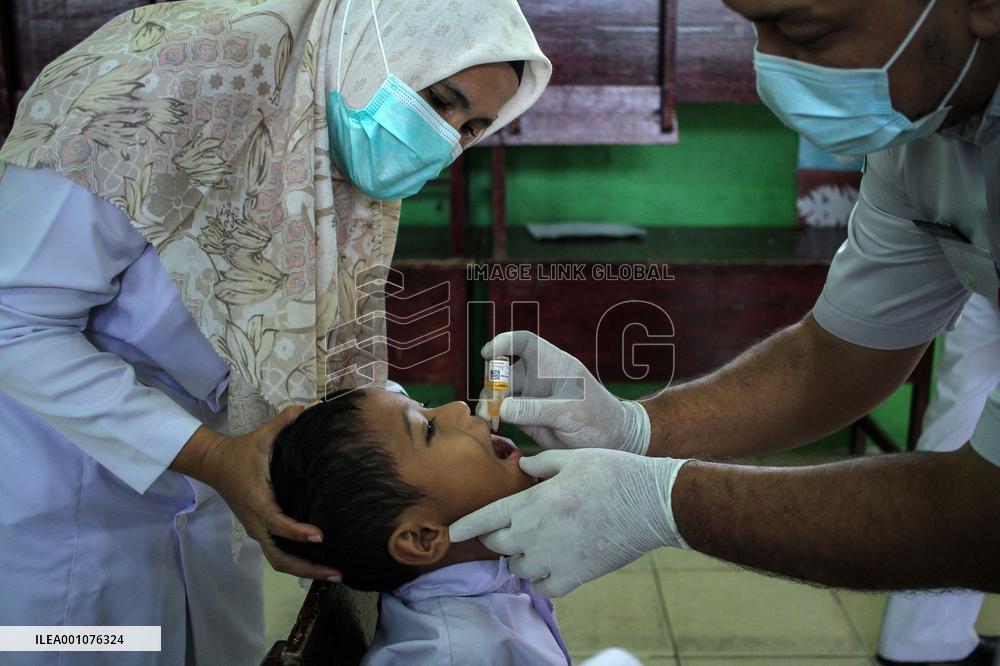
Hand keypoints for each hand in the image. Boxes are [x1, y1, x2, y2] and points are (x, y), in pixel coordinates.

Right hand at [181, 409, 341, 580]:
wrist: (214, 465)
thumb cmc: (242, 451)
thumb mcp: (263, 435)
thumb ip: (286, 421)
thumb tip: (312, 406)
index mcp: (257, 500)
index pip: (277, 522)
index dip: (297, 532)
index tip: (320, 537)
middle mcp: (256, 522)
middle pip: (279, 557)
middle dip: (307, 568)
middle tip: (336, 573)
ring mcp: (257, 530)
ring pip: (278, 561)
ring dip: (304, 571)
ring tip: (333, 575)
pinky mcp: (260, 532)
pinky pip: (277, 555)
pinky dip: (297, 564)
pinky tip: (319, 566)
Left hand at [449, 448, 689, 596]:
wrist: (650, 504)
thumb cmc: (613, 473)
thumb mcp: (573, 457)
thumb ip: (541, 462)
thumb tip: (522, 463)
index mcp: (532, 502)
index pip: (485, 518)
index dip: (465, 526)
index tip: (452, 531)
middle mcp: (535, 534)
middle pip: (497, 543)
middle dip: (497, 535)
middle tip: (509, 526)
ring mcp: (553, 559)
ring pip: (517, 567)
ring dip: (520, 556)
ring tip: (535, 543)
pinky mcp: (573, 577)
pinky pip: (542, 587)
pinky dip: (540, 578)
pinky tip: (550, 564)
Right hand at [476, 331, 649, 453]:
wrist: (610, 443)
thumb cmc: (598, 419)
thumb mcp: (570, 412)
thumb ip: (536, 409)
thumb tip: (502, 408)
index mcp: (553, 364)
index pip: (525, 342)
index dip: (504, 342)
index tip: (488, 354)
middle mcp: (538, 377)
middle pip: (504, 372)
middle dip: (492, 386)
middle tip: (489, 406)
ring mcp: (530, 398)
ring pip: (499, 394)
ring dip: (489, 404)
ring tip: (487, 419)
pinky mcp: (525, 418)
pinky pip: (502, 414)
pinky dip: (492, 418)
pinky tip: (490, 427)